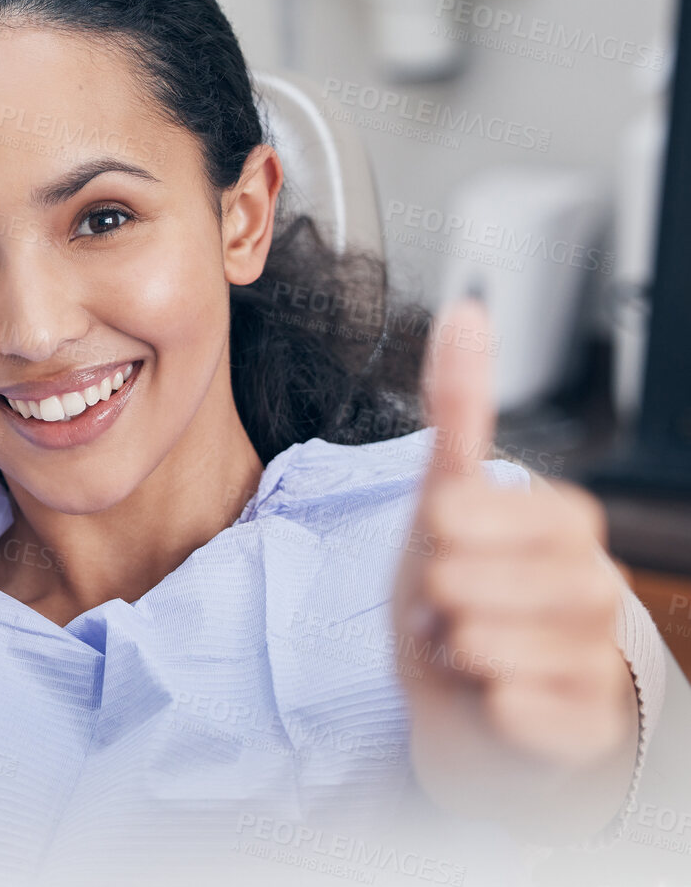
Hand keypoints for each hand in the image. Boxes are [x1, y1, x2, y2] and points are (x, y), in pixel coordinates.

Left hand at [391, 296, 638, 839]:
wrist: (466, 707)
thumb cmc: (459, 597)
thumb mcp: (445, 499)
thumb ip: (459, 408)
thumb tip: (467, 311)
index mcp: (568, 524)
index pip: (489, 508)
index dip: (447, 530)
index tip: (443, 541)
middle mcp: (597, 588)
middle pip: (478, 580)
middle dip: (440, 596)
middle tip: (449, 606)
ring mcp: (599, 660)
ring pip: (491, 646)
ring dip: (453, 651)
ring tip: (465, 648)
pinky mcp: (590, 729)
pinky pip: (520, 711)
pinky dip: (484, 704)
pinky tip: (493, 697)